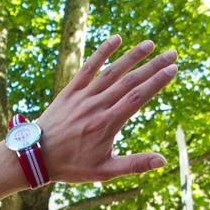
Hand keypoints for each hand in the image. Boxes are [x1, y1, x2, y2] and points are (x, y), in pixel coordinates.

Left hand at [35, 35, 176, 182]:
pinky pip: (88, 67)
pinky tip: (117, 38)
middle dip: (153, 66)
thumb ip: (135, 164)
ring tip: (150, 44)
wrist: (36, 156)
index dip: (157, 82)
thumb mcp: (105, 171)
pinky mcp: (71, 90)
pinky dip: (102, 52)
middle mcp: (97, 105)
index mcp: (108, 123)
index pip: (138, 98)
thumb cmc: (72, 165)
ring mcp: (83, 95)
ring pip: (112, 71)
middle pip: (130, 81)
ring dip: (132, 56)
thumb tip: (163, 161)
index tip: (172, 70)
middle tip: (172, 54)